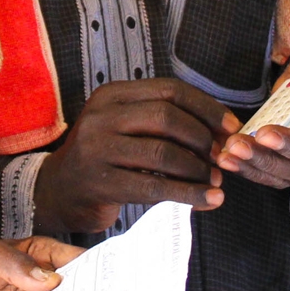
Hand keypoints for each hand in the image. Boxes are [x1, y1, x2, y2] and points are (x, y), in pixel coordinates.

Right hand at [33, 78, 239, 233]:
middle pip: (167, 116)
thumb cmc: (105, 157)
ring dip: (198, 169)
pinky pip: (154, 187)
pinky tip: (209, 200)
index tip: (231, 127)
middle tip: (222, 157)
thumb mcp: (126, 127)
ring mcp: (97, 148)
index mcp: (113, 95)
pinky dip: (188, 194)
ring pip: (163, 152)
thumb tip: (223, 132)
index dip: (206, 108)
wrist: (58, 191)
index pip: (169, 90)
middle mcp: (102, 115)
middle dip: (203, 137)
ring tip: (216, 181)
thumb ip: (163, 123)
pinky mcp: (100, 182)